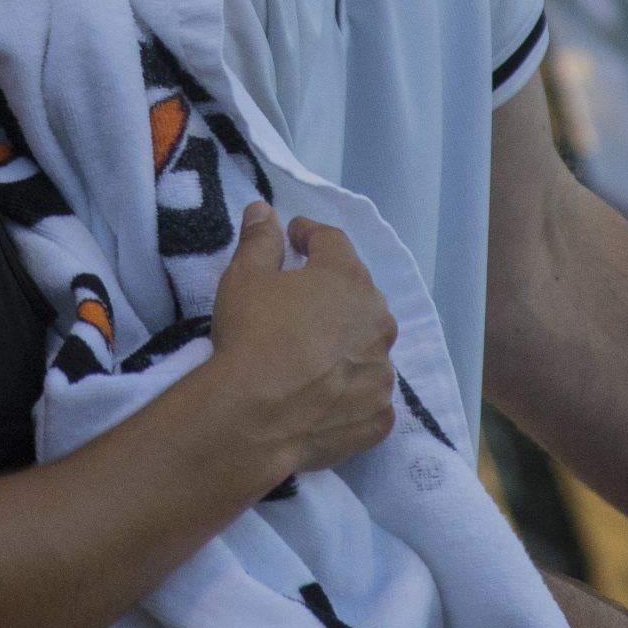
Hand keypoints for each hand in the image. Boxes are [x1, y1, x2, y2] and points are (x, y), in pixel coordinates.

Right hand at [207, 201, 397, 478]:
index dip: (309, 235)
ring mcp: (383, 372)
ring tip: (312, 356)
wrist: (253, 417)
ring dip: (346, 345)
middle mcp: (378, 321)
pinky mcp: (379, 415)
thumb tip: (263, 210)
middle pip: (357, 296)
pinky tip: (326, 397)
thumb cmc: (251, 336)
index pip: (332, 242)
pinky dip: (351, 392)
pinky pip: (367, 395)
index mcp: (348, 279)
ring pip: (367, 348)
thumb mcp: (244, 277)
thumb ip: (259, 240)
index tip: (293, 237)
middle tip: (300, 302)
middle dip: (332, 294)